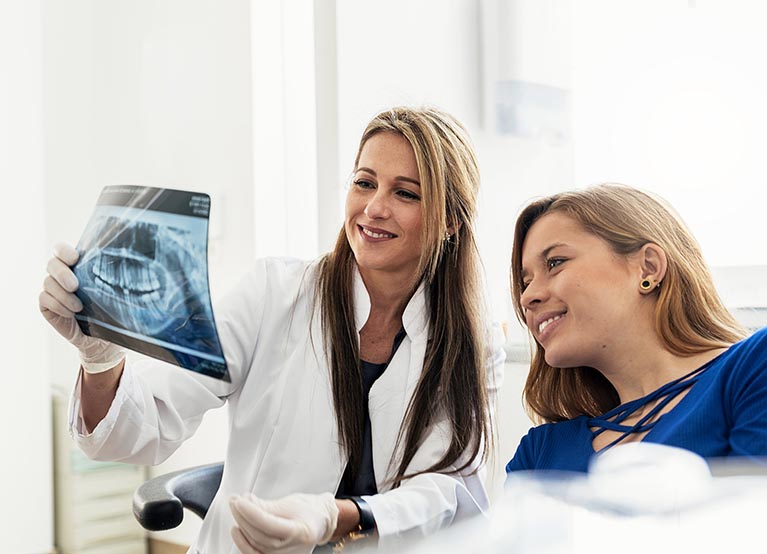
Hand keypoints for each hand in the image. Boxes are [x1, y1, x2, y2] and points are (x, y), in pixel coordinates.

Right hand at [39, 242, 124, 372]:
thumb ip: (119, 278)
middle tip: (75, 285)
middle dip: (62, 273)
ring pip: (48, 283)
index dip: (63, 251)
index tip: (75, 258)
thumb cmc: (113, 312)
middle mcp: (62, 275)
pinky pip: (44, 299)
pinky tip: (71, 313)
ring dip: (63, 295)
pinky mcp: (47, 305)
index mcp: (79, 266)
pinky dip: (57, 305)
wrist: (103, 341)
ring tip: (79, 307)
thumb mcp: (118, 293)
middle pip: (51, 263)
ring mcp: (53, 290)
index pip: (61, 250)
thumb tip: (138, 267)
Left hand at [229, 492, 338, 553]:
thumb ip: (267, 506)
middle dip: (243, 517)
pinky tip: (237, 530)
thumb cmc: (308, 509)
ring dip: (242, 527)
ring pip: (255, 546)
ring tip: (236, 509)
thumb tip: (245, 503)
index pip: (270, 524)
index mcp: (301, 531)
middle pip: (260, 536)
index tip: (239, 500)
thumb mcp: (290, 503)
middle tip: (234, 501)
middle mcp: (294, 549)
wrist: (321, 521)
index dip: (251, 512)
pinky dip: (244, 543)